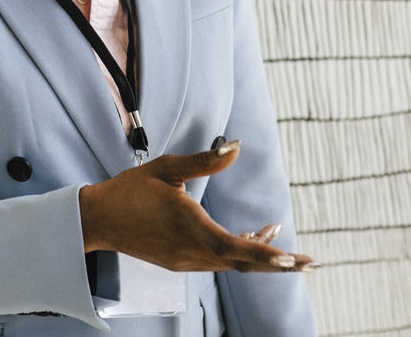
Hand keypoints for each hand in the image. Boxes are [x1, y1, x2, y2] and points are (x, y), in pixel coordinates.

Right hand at [78, 141, 318, 272]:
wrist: (98, 219)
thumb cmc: (131, 189)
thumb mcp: (167, 167)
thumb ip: (205, 160)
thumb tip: (236, 146)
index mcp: (187, 224)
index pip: (233, 246)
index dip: (264, 253)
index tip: (291, 258)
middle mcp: (189, 250)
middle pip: (241, 263)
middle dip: (278, 263)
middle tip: (312, 263)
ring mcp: (185, 260)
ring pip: (232, 264)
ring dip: (261, 257)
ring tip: (287, 247)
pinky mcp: (180, 262)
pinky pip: (218, 261)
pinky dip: (240, 254)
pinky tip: (254, 239)